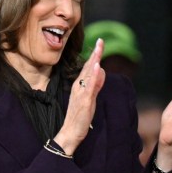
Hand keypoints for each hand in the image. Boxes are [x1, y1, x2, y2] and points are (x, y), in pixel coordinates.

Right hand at [56, 39, 106, 154]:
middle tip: (101, 41)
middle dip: (95, 54)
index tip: (100, 43)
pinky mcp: (84, 100)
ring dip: (94, 60)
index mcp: (80, 85)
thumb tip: (101, 71)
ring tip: (99, 48)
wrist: (70, 132)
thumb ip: (96, 85)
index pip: (89, 68)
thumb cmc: (80, 117)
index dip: (95, 56)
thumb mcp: (90, 98)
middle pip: (88, 67)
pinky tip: (96, 67)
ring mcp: (81, 93)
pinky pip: (89, 86)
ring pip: (88, 74)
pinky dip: (93, 75)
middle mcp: (79, 86)